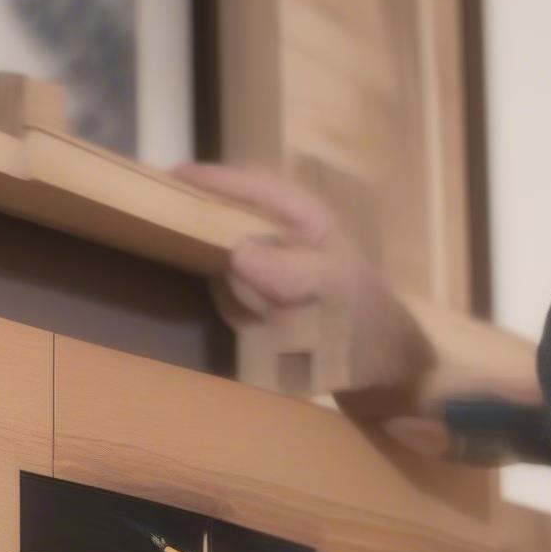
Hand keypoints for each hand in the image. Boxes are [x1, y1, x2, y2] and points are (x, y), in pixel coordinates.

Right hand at [172, 164, 432, 405]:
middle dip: (224, 258)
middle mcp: (284, 235)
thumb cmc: (367, 325)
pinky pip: (232, 297)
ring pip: (226, 265)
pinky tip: (263, 330)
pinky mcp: (263, 297)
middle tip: (241, 293)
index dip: (211, 180)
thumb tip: (238, 253)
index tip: (168, 178)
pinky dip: (239, 314)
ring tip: (267, 319)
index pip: (252, 186)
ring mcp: (270, 267)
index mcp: (306, 218)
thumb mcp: (336, 294)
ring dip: (237, 295)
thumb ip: (291, 271)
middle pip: (229, 224)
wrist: (382, 373)